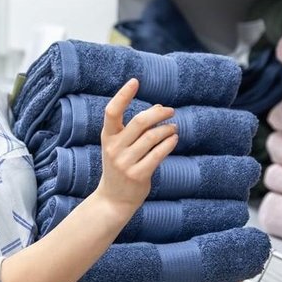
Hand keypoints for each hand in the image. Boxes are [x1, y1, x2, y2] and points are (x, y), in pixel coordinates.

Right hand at [95, 78, 178, 213]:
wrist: (113, 199)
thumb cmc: (119, 166)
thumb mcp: (121, 145)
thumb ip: (136, 127)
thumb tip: (159, 107)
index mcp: (107, 137)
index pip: (112, 111)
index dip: (123, 95)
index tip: (135, 81)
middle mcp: (114, 148)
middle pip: (139, 122)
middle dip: (158, 113)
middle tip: (170, 110)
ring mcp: (125, 163)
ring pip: (152, 137)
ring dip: (167, 130)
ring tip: (173, 128)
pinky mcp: (138, 174)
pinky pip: (158, 154)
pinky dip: (169, 144)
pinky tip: (174, 139)